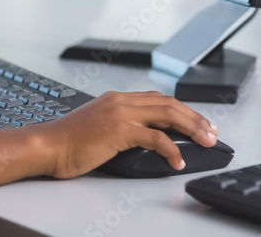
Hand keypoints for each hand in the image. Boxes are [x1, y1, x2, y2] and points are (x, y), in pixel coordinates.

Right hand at [35, 91, 218, 177]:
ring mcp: (120, 113)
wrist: (48, 145)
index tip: (198, 123)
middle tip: (212, 132)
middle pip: (169, 103)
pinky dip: (172, 150)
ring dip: (192, 129)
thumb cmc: (68, 142)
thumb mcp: (98, 126)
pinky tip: (177, 161)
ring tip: (206, 142)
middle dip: (195, 118)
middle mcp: (120, 101)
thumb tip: (144, 138)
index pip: (158, 98)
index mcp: (116, 99)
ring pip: (168, 115)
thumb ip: (120, 125)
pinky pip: (156, 138)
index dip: (183, 110)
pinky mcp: (119, 131)